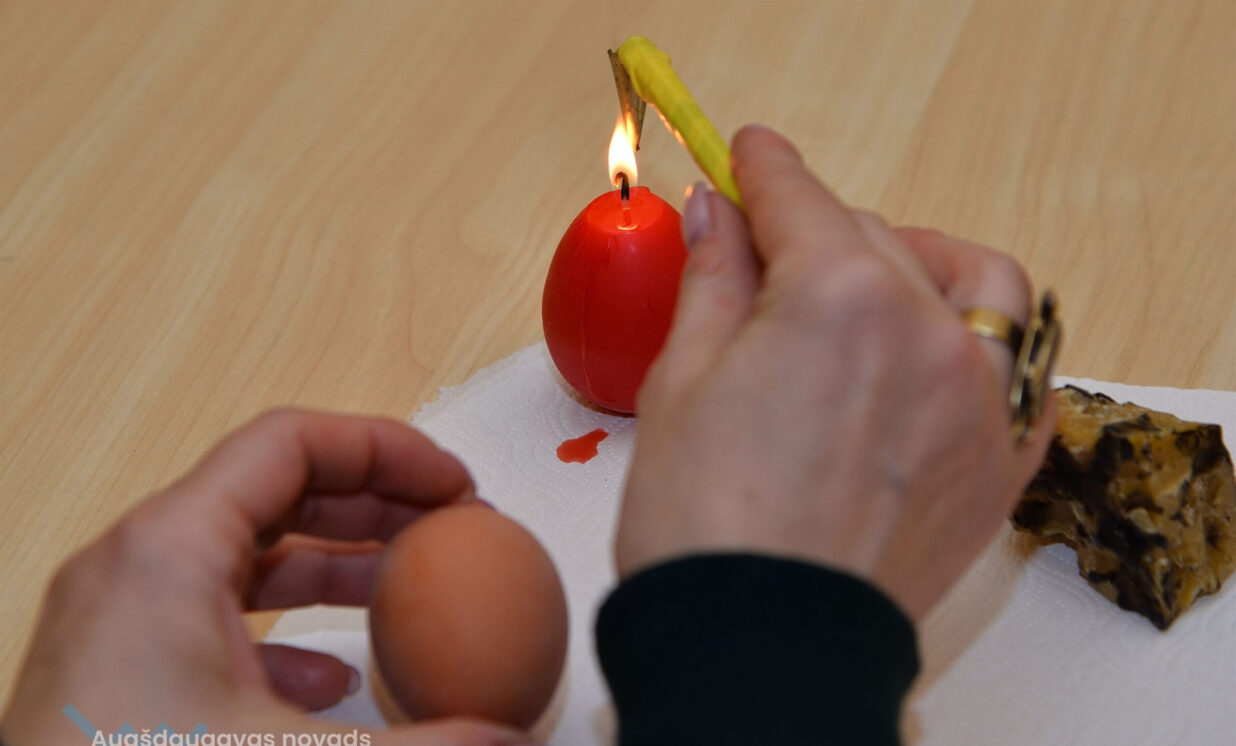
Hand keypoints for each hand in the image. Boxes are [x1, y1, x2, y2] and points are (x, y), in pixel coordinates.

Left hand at [1, 410, 533, 744]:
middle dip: (372, 503)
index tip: (454, 488)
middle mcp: (135, 566)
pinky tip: (334, 680)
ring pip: (245, 555)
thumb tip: (512, 740)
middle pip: (273, 489)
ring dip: (335, 564)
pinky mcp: (116, 674)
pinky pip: (214, 618)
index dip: (387, 450)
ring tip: (407, 591)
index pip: (292, 444)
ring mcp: (118, 620)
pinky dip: (286, 629)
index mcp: (169, 549)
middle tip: (448, 530)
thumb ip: (421, 745)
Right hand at [616, 125, 1055, 620]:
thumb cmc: (704, 527)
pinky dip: (985, 338)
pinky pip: (1023, 366)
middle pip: (875, 235)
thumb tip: (716, 214)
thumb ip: (714, 279)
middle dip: (815, 229)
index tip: (746, 153)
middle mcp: (929, 331)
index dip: (762, 170)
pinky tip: (938, 350)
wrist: (760, 646)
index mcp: (839, 297)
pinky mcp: (1002, 457)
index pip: (800, 198)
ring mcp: (981, 397)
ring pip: (975, 282)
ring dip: (923, 260)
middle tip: (767, 247)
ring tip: (874, 281)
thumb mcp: (683, 380)